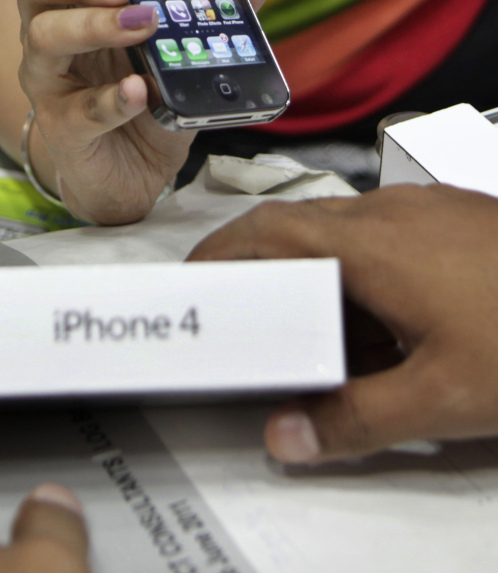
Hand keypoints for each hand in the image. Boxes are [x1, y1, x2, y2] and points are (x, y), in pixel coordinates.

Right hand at [17, 0, 287, 223]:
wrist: (134, 173)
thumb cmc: (150, 96)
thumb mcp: (187, 45)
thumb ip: (220, 2)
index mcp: (74, 2)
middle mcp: (49, 33)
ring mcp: (50, 82)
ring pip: (45, 38)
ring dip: (94, 26)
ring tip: (143, 24)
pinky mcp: (64, 129)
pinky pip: (80, 111)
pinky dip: (111, 100)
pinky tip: (139, 91)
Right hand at [188, 184, 497, 461]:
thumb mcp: (442, 397)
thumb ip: (355, 419)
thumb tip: (284, 438)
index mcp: (371, 244)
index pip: (268, 231)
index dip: (221, 252)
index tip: (192, 282)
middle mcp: (389, 211)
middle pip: (299, 224)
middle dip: (259, 263)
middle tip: (240, 310)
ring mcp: (425, 207)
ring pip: (344, 230)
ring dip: (316, 271)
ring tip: (314, 330)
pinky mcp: (454, 215)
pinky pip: (385, 234)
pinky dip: (361, 269)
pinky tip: (385, 317)